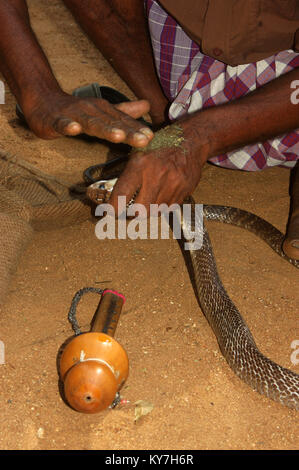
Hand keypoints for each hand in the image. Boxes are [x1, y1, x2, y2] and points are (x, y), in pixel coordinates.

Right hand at [21, 91, 153, 146]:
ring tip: (119, 136)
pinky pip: (62, 124)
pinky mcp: (56, 120)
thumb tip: (147, 105)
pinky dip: (68, 126)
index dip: (137, 129)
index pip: (123, 121)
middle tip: (144, 140)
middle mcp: (91, 111)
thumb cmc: (75, 111)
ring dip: (105, 129)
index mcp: (103, 111)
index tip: (151, 137)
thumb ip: (124, 111)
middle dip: (128, 132)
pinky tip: (74, 130)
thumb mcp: (102, 111)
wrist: (43, 101)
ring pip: (91, 123)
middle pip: (112, 123)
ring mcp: (74, 115)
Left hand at [109, 123, 210, 214]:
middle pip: (140, 211)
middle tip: (128, 212)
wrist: (191, 141)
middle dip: (132, 214)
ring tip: (145, 201)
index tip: (109, 212)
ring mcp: (173, 185)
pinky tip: (160, 196)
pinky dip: (161, 206)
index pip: (121, 195)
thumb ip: (127, 176)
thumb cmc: (160, 146)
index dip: (113, 208)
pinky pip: (168, 208)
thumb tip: (115, 198)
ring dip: (147, 210)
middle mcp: (156, 176)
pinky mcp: (184, 191)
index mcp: (140, 164)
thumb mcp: (138, 153)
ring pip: (155, 212)